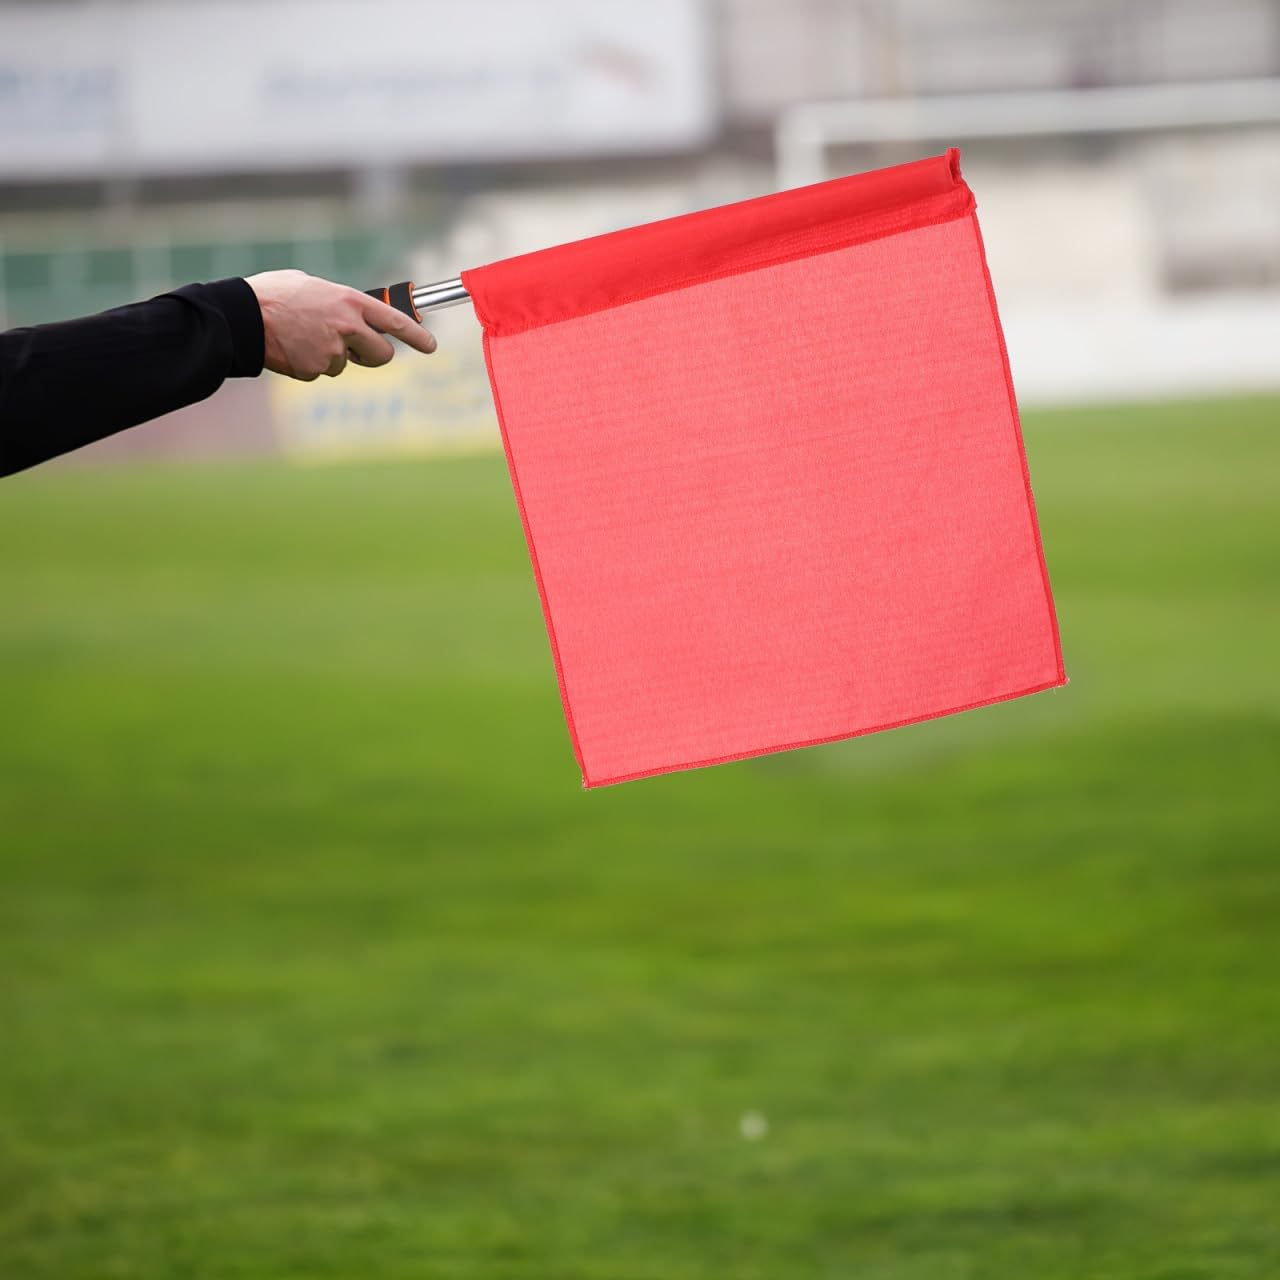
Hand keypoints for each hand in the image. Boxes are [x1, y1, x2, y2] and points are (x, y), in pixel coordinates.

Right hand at [246, 269, 436, 380]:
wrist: (243, 316)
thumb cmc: (276, 294)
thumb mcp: (314, 286)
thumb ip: (341, 302)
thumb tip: (354, 315)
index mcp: (350, 302)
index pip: (395, 322)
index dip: (418, 337)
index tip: (431, 346)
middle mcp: (347, 327)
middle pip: (382, 355)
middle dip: (374, 355)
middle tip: (358, 350)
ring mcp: (332, 352)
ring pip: (346, 364)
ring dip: (331, 355)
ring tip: (303, 335)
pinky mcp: (315, 370)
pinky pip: (321, 371)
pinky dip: (310, 363)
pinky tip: (292, 347)